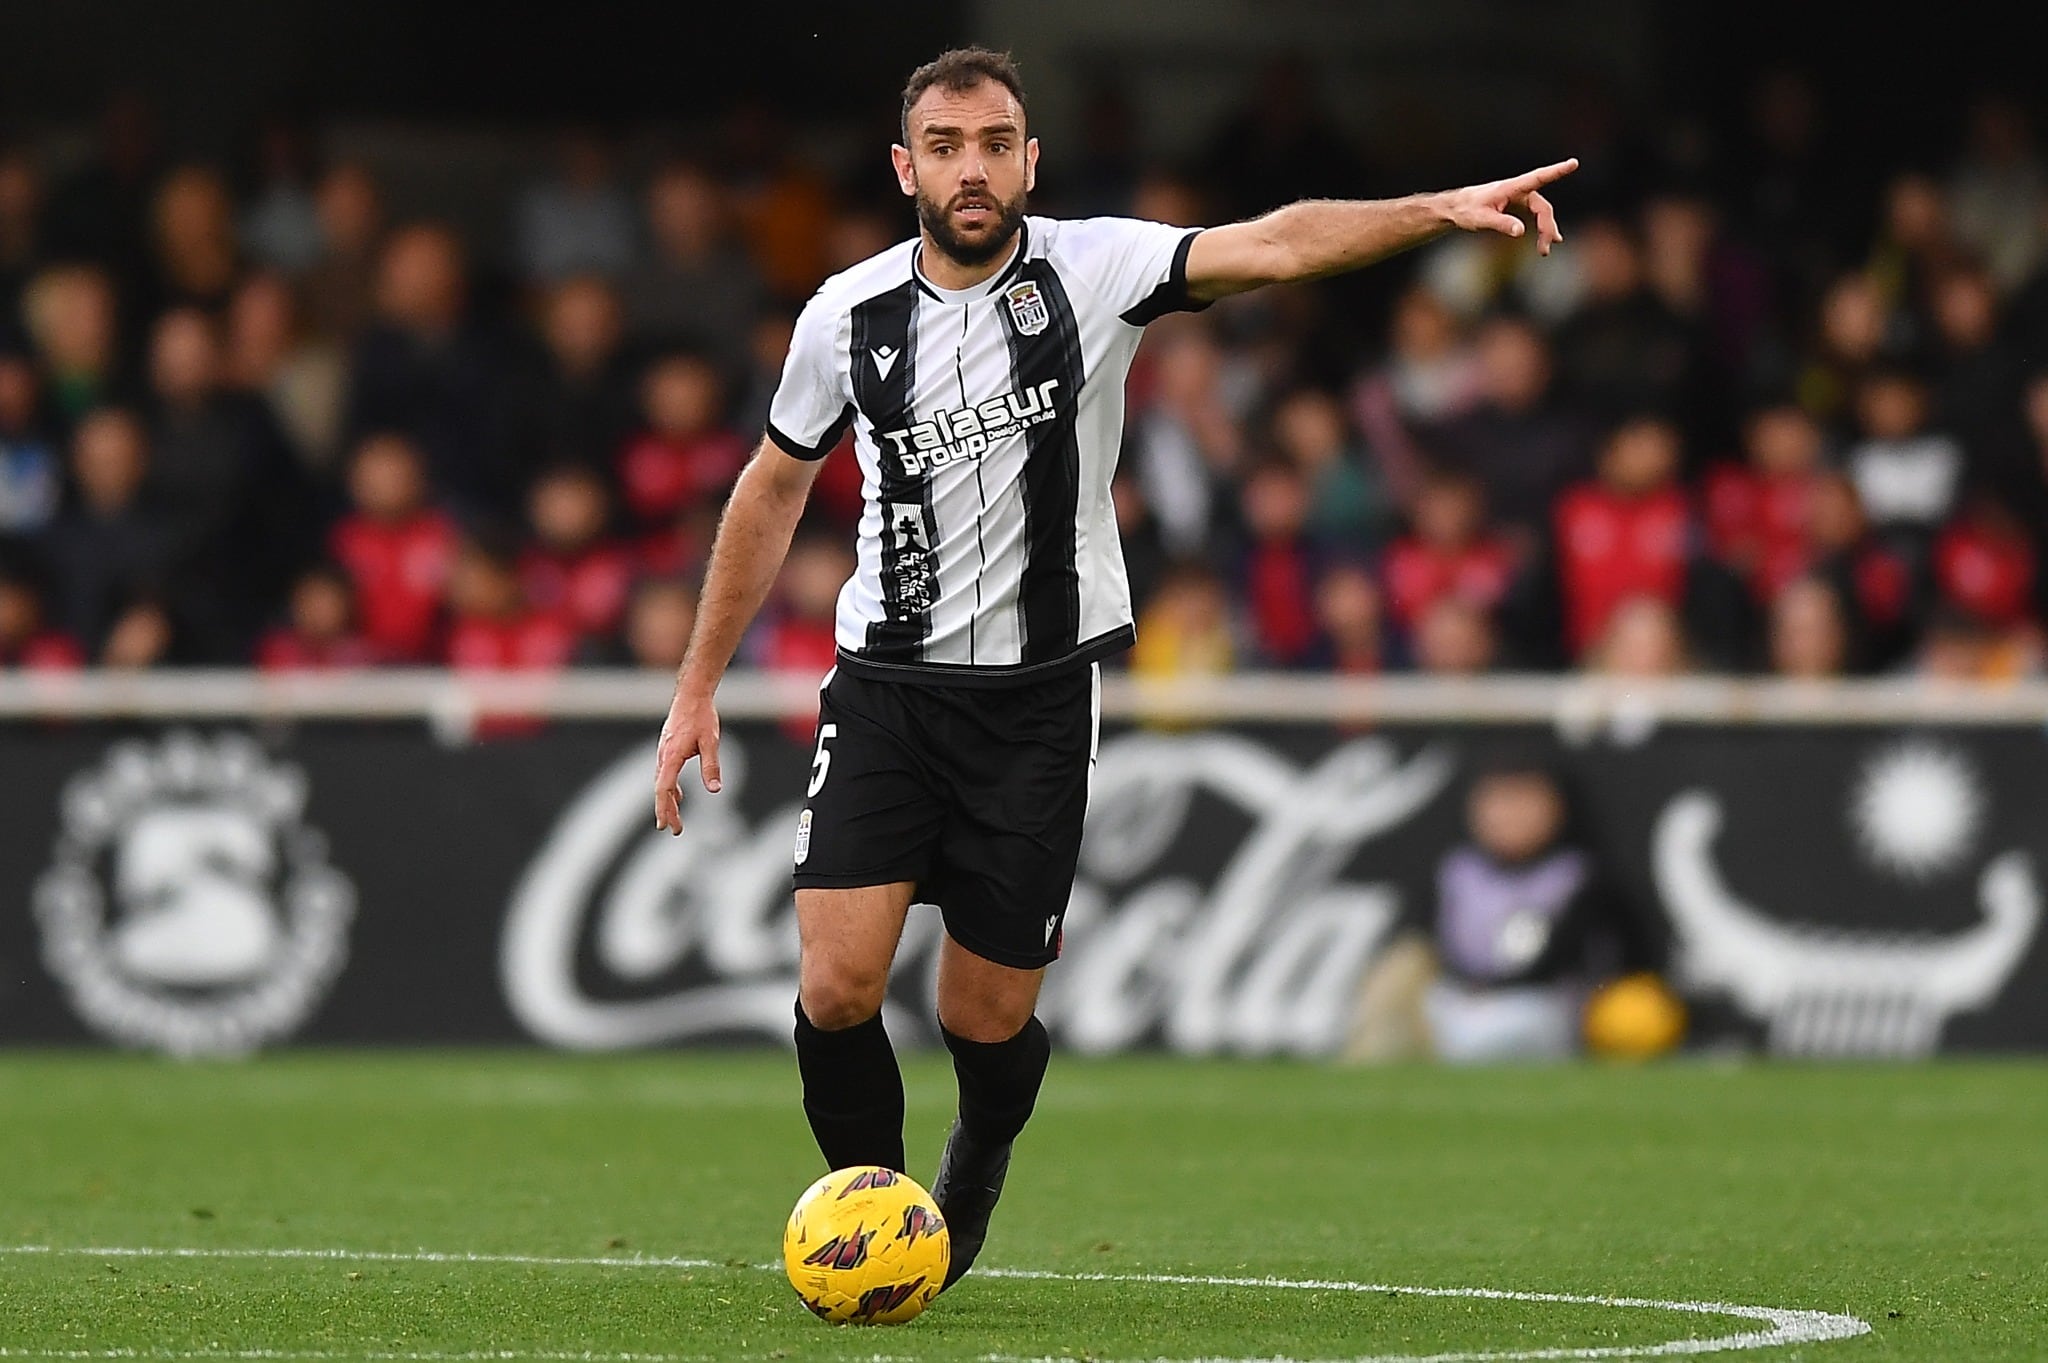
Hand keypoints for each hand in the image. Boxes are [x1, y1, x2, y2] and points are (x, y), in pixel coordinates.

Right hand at [653, 691, 721, 834]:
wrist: (691, 695)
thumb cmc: (701, 716)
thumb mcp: (711, 742)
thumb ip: (711, 767)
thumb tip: (715, 790)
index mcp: (671, 756)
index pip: (664, 788)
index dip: (664, 808)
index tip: (666, 825)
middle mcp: (663, 756)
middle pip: (661, 789)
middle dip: (667, 811)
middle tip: (674, 830)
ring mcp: (663, 752)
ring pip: (662, 782)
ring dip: (668, 801)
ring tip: (675, 819)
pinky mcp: (668, 749)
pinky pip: (666, 773)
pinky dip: (671, 788)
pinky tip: (679, 795)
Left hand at [1441, 158, 1577, 255]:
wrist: (1457, 209)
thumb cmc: (1467, 210)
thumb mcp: (1481, 219)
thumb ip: (1501, 223)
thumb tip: (1521, 231)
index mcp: (1511, 188)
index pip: (1538, 178)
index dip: (1557, 171)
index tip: (1573, 163)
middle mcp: (1519, 191)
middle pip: (1542, 207)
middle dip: (1546, 227)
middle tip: (1544, 250)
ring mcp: (1520, 198)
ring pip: (1541, 213)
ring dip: (1545, 230)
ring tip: (1545, 250)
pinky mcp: (1518, 206)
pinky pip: (1535, 216)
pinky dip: (1542, 228)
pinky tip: (1549, 240)